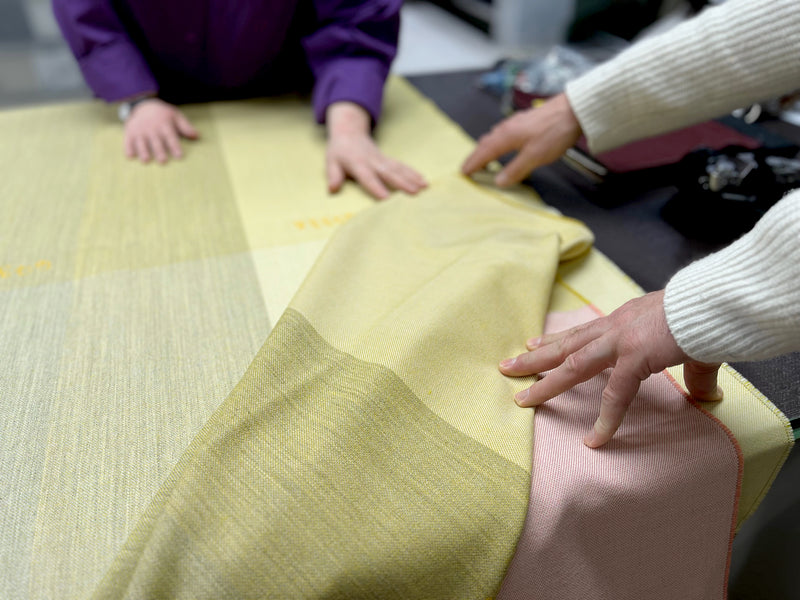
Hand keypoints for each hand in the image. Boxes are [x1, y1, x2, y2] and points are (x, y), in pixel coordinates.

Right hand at [124, 98, 198, 163]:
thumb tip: (197, 136)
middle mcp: (152, 128)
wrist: (143, 105)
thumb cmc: (164, 115)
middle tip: (163, 161)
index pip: (171, 136)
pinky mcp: (130, 132)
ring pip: (142, 142)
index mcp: (164, 124)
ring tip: (146, 160)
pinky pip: (128, 140)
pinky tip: (130, 156)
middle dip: (159, 151)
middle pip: (156, 141)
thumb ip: (185, 126)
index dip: (175, 146)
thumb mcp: (175, 116)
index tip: (179, 156)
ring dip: (143, 151)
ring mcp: (140, 130)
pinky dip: (128, 148)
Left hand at [325, 101, 426, 199]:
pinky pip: (402, 166)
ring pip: (399, 168)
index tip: (386, 199)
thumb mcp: (331, 162)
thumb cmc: (339, 151)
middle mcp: (373, 161)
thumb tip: (332, 190)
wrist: (349, 132)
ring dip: (413, 177)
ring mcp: (382, 159)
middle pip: (389, 173)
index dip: (377, 188)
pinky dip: (413, 172)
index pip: (368, 178)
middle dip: (403, 183)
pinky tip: (424, 180)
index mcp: (358, 164)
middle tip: (415, 193)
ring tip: (425, 187)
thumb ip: (333, 176)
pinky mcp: (388, 159)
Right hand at [461, 93, 581, 186]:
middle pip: (486, 143)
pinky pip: (504, 133)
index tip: (463, 173)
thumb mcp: (534, 156)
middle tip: (469, 167)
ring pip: (494, 137)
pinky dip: (497, 142)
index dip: (473, 163)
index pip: (483, 152)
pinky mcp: (526, 120)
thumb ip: (515, 170)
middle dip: (476, 156)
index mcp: (506, 137)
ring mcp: (516, 122)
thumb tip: (498, 182)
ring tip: (483, 157)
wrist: (574, 110)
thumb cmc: (554, 133)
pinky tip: (504, 143)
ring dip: (486, 148)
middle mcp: (507, 128)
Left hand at [498, 291, 722, 447]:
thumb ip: (695, 374)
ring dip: (545, 381)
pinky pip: (614, 394)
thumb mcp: (692, 344)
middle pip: (566, 344)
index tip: (534, 345)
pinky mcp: (636, 357)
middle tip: (508, 366)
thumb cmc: (708, 316)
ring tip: (520, 397)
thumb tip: (708, 397)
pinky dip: (605, 419)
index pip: (583, 332)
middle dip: (535, 357)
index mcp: (625, 319)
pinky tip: (594, 440)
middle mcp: (616, 326)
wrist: (718, 303)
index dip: (557, 340)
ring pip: (572, 363)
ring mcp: (621, 341)